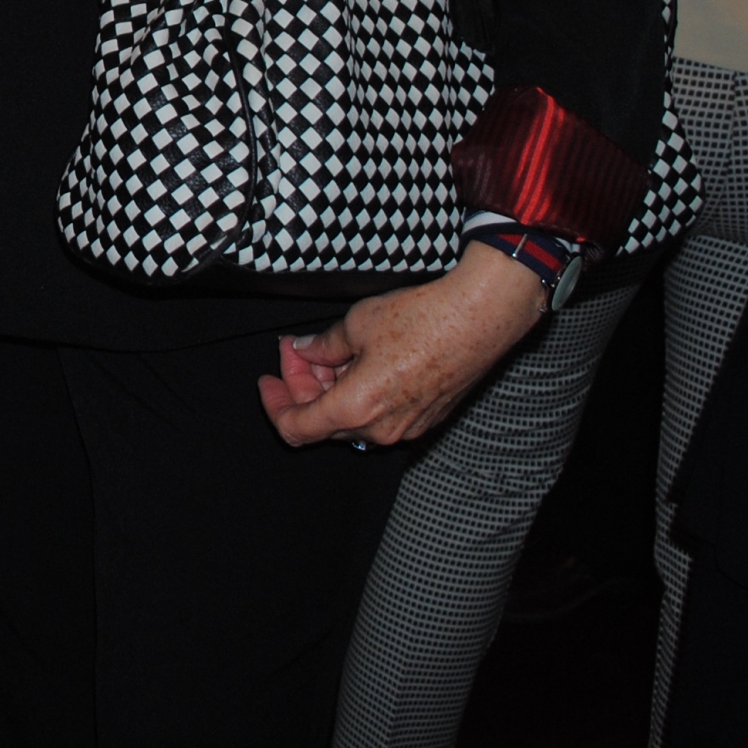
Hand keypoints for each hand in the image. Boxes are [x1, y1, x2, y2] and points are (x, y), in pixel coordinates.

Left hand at [259, 242, 546, 448]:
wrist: (480, 318)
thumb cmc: (423, 319)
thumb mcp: (357, 324)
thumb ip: (323, 345)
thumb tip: (304, 350)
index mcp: (355, 408)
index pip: (295, 428)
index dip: (274, 405)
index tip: (268, 381)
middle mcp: (380, 429)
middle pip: (322, 423)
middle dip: (303, 387)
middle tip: (297, 351)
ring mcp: (406, 429)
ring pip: (351, 420)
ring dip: (331, 391)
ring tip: (328, 351)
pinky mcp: (425, 419)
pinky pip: (379, 416)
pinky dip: (359, 395)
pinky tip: (358, 363)